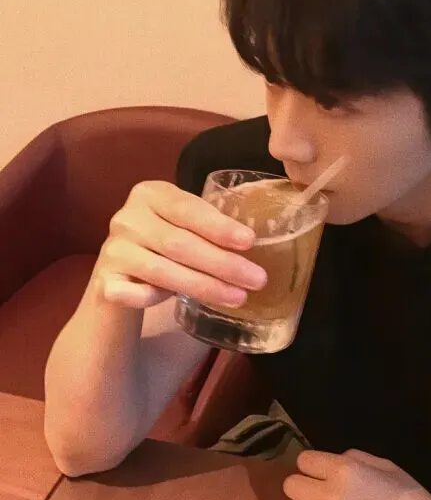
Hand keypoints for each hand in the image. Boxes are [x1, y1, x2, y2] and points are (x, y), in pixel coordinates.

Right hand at [92, 180, 266, 308]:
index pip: (188, 208)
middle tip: (256, 279)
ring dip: (205, 285)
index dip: (218, 226)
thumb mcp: (186, 231)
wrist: (118, 283)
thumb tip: (257, 245)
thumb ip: (209, 231)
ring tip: (239, 297)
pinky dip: (155, 298)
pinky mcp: (104, 281)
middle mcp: (127, 217)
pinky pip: (135, 292)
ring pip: (163, 270)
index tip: (249, 241)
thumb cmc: (165, 251)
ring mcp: (113, 249)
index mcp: (151, 194)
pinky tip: (179, 305)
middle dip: (222, 262)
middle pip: (180, 242)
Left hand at [282, 449, 430, 499]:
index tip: (321, 471)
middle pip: (291, 485)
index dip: (313, 465)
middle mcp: (329, 496)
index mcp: (344, 470)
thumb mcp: (384, 466)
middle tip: (319, 493)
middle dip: (304, 486)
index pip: (303, 460)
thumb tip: (333, 460)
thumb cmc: (407, 498)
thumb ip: (354, 458)